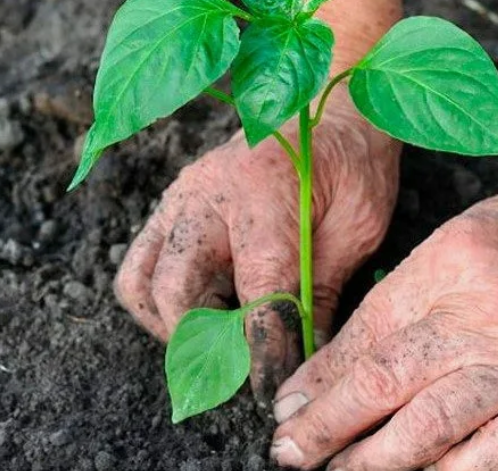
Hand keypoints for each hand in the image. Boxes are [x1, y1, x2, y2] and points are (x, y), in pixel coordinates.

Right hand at [115, 95, 399, 397]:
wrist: (324, 104)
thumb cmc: (350, 162)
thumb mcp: (358, 226)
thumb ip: (324, 291)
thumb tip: (305, 360)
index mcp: (265, 194)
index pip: (257, 291)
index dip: (262, 350)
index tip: (270, 392)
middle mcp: (207, 195)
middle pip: (175, 291)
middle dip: (205, 345)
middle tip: (239, 371)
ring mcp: (179, 199)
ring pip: (140, 282)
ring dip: (171, 325)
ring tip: (216, 340)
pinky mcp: (169, 207)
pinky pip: (140, 264)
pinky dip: (161, 301)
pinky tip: (205, 310)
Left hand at [270, 163, 497, 469]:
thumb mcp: (451, 245)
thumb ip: (397, 303)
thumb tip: (337, 363)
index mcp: (437, 272)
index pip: (361, 337)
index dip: (318, 381)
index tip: (286, 410)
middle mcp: (472, 321)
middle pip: (383, 382)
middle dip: (328, 426)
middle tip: (289, 453)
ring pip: (431, 426)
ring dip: (376, 460)